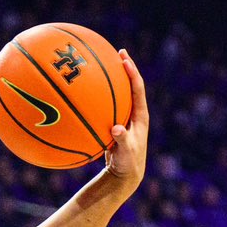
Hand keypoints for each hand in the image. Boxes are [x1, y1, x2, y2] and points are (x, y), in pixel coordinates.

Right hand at [103, 49, 148, 185]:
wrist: (125, 174)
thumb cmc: (127, 164)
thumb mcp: (125, 153)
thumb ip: (121, 140)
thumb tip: (116, 128)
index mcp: (140, 116)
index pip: (138, 89)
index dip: (132, 73)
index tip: (125, 59)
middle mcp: (134, 112)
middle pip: (130, 85)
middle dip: (125, 68)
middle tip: (118, 51)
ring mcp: (125, 116)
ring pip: (119, 93)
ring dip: (112, 79)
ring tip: (103, 62)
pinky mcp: (116, 121)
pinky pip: (108, 104)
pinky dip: (99, 95)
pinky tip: (85, 90)